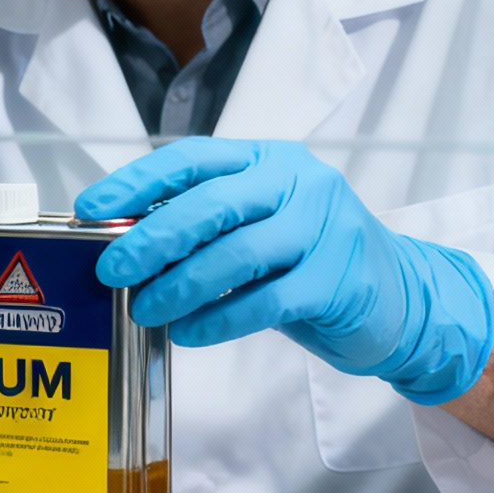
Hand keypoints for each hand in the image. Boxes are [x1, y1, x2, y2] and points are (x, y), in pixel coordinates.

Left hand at [76, 140, 493, 404]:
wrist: (400, 297)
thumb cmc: (311, 261)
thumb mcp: (260, 226)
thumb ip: (207, 223)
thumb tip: (126, 240)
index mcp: (269, 160)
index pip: (193, 159)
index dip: (138, 182)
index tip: (93, 209)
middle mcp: (299, 183)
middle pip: (213, 203)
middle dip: (152, 238)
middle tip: (112, 270)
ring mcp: (324, 229)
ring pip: (237, 253)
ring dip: (181, 285)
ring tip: (146, 309)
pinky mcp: (337, 280)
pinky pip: (265, 301)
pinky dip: (219, 319)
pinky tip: (189, 333)